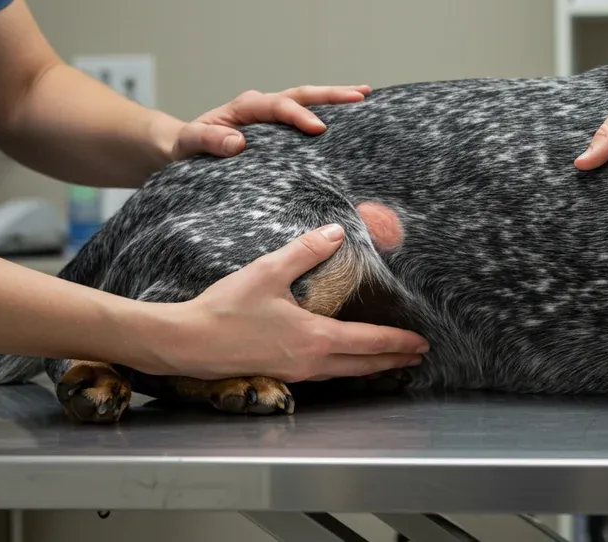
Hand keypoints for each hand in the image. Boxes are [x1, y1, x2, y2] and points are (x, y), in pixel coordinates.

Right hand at [146, 223, 428, 380]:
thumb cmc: (225, 309)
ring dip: (369, 367)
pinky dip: (343, 369)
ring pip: (344, 373)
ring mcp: (294, 373)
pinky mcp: (279, 375)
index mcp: (315, 338)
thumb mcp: (268, 272)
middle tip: (416, 357)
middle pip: (363, 365)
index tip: (421, 342)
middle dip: (392, 360)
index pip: (369, 342)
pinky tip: (340, 362)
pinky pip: (323, 375)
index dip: (397, 342)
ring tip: (387, 361)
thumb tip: (336, 232)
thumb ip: (305, 252)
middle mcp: (311, 362)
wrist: (186, 342)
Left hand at [171, 85, 371, 160]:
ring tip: (364, 95)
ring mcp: (273, 116)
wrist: (183, 148)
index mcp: (245, 107)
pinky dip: (329, 114)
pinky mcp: (279, 129)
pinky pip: (307, 117)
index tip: (319, 129)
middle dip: (331, 94)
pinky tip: (351, 118)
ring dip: (336, 98)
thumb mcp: (190, 144)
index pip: (278, 106)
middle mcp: (263, 106)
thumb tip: (238, 142)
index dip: (299, 116)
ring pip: (309, 101)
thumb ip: (209, 141)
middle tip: (360, 95)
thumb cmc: (186, 147)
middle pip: (302, 94)